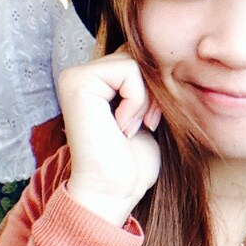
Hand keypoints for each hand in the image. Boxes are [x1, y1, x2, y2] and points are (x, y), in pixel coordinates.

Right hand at [57, 47, 161, 224]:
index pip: (140, 58)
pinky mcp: (77, 81)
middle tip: (149, 123)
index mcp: (97, 81)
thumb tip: (169, 57)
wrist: (115, 190)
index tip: (152, 121)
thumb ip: (149, 84)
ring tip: (137, 126)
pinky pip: (128, 70)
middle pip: (138, 54)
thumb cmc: (134, 161)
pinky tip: (124, 127)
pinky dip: (137, 100)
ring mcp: (76, 76)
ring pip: (135, 61)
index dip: (156, 87)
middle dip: (154, 90)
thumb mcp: (148, 113)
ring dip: (147, 98)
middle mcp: (82, 75)